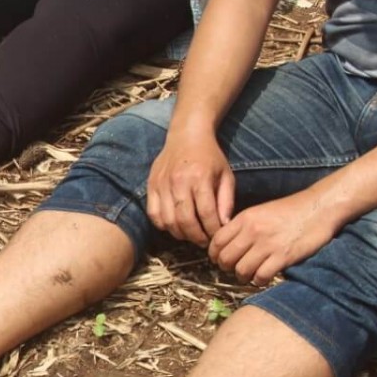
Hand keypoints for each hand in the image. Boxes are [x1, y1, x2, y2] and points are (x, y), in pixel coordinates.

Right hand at [146, 130, 234, 245]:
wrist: (186, 135)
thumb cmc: (210, 156)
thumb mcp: (226, 175)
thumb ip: (226, 201)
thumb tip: (224, 225)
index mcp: (200, 178)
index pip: (206, 214)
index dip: (213, 231)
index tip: (218, 237)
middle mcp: (179, 182)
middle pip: (185, 221)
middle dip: (196, 237)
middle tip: (204, 241)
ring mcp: (162, 184)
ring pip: (168, 220)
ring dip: (180, 233)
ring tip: (190, 235)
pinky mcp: (150, 186)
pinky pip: (153, 214)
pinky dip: (163, 225)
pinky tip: (174, 225)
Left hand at [207, 190, 336, 284]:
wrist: (320, 207)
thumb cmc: (291, 210)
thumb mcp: (260, 211)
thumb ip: (242, 225)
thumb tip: (226, 242)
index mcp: (245, 218)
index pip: (217, 241)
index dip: (214, 254)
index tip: (219, 260)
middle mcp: (253, 231)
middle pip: (225, 258)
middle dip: (226, 268)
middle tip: (233, 270)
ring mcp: (268, 245)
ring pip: (241, 270)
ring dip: (242, 277)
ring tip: (249, 275)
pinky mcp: (284, 256)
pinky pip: (261, 276)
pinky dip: (259, 281)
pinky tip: (263, 277)